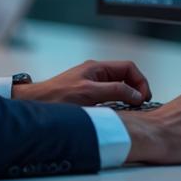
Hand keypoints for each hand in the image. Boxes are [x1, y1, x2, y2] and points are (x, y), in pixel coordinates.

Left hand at [10, 60, 151, 105]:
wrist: (36, 103)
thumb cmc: (57, 97)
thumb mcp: (90, 93)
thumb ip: (115, 91)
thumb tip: (136, 94)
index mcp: (98, 67)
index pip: (129, 68)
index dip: (140, 81)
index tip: (143, 97)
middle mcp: (95, 73)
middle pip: (125, 76)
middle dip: (136, 88)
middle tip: (140, 105)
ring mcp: (91, 83)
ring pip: (118, 86)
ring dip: (127, 96)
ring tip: (132, 109)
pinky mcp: (87, 94)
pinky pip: (109, 95)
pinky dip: (117, 102)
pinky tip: (116, 112)